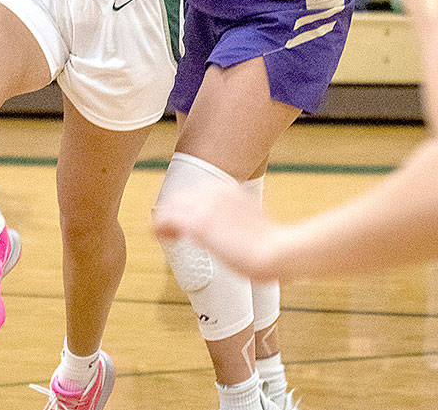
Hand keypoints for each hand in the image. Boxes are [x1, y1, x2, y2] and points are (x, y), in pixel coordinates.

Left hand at [153, 179, 281, 279]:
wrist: (280, 250)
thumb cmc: (275, 243)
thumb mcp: (256, 220)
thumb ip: (241, 218)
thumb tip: (238, 229)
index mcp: (229, 187)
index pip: (197, 191)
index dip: (187, 206)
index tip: (184, 219)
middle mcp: (215, 191)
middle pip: (181, 197)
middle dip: (174, 211)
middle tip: (170, 229)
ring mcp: (206, 206)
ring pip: (171, 207)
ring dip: (164, 219)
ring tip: (161, 234)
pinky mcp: (199, 224)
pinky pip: (167, 220)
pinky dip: (158, 227)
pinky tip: (156, 236)